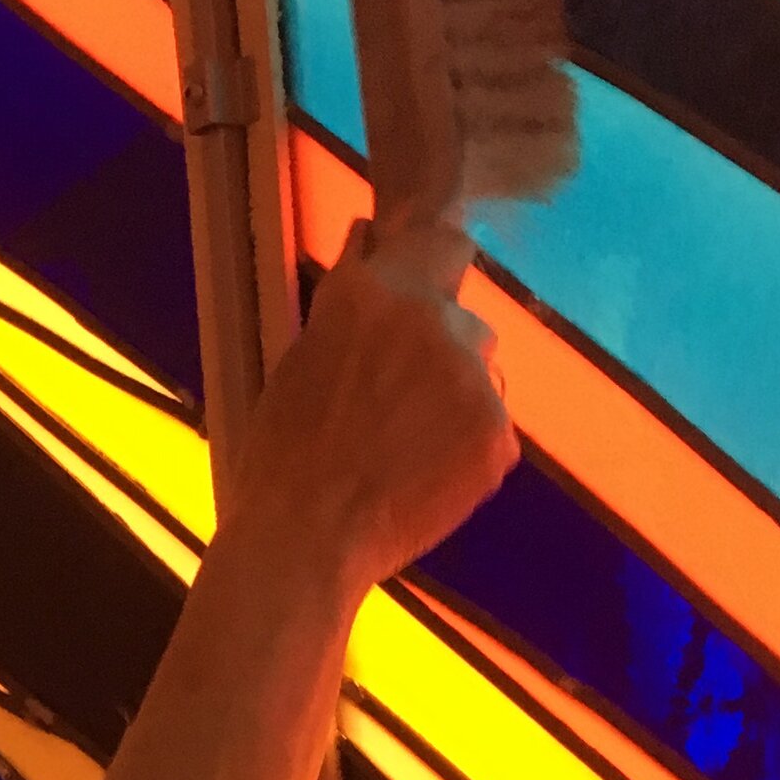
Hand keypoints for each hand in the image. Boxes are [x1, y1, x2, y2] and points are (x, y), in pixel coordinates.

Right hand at [233, 219, 516, 592]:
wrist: (304, 540)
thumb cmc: (280, 453)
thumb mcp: (300, 359)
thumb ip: (346, 300)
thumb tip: (369, 239)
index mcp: (374, 292)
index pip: (445, 245)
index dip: (439, 269)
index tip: (428, 294)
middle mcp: (434, 320)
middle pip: (466, 321)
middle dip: (441, 351)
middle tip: (395, 403)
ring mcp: (474, 380)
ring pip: (481, 378)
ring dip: (456, 400)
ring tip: (405, 449)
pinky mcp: (498, 436)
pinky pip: (491, 431)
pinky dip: (465, 451)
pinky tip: (422, 479)